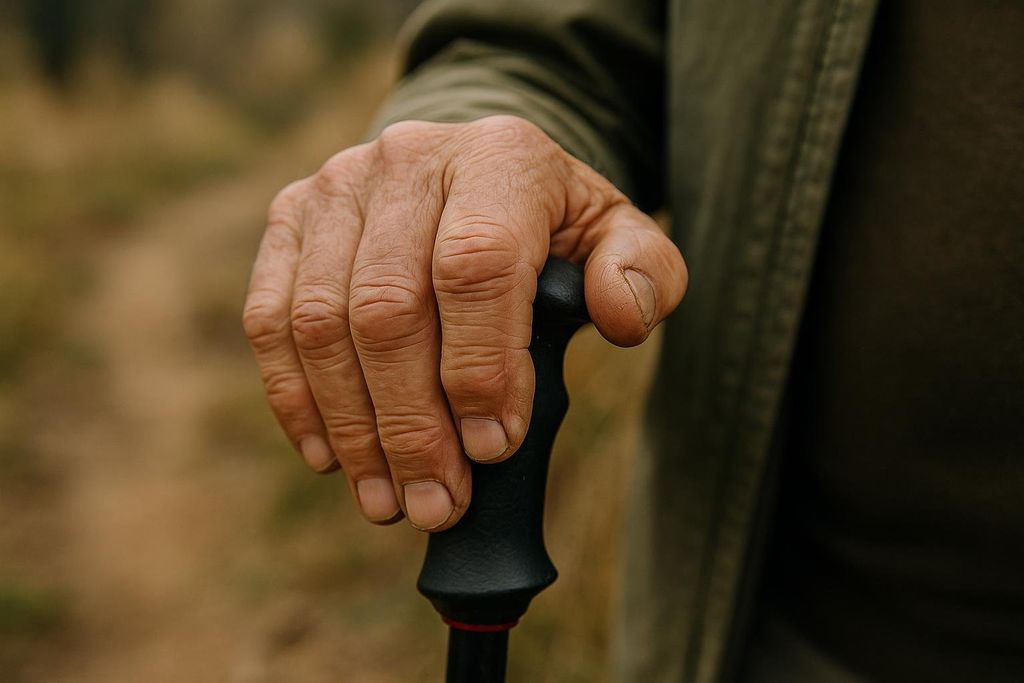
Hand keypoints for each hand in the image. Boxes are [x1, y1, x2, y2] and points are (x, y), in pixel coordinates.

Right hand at [243, 116, 686, 530]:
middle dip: (411, 426)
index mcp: (499, 157)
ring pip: (320, 323)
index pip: (477, 266)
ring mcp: (337, 187)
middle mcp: (407, 159)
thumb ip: (643, 273)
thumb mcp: (617, 237)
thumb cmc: (549, 226)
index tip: (492, 450)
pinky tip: (330, 458)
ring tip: (388, 502)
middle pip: (387, 308)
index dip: (480, 368)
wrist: (470, 175)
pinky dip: (297, 399)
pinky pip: (271, 319)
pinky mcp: (290, 217)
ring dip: (353, 429)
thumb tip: (619, 317)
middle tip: (437, 505)